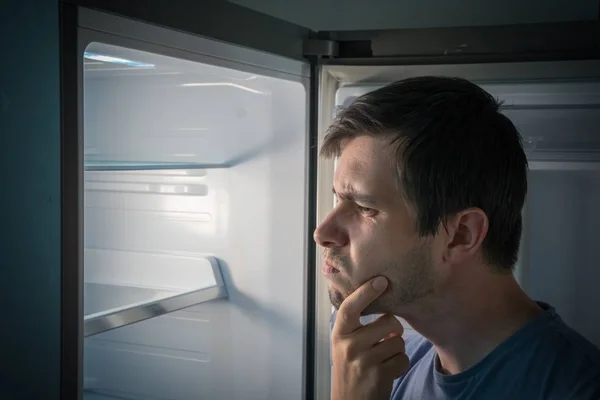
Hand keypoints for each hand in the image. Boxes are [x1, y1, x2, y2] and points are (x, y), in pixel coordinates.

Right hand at [331, 276, 409, 399]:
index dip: (365, 292)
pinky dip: (399, 365)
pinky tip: (387, 371)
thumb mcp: (343, 344)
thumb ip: (354, 324)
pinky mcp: (379, 375)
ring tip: (383, 358)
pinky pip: (403, 359)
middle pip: (388, 322)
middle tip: (384, 338)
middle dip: (393, 330)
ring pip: (398, 341)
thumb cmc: (350, 368)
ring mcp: (364, 361)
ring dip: (396, 350)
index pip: (350, 308)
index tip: (381, 280)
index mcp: (339, 334)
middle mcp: (349, 346)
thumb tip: (377, 297)